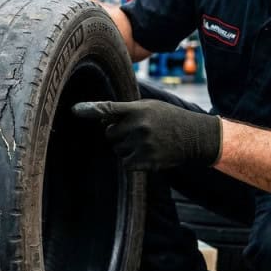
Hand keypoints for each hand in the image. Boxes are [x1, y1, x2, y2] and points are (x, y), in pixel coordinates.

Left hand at [72, 100, 221, 170]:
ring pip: (118, 150)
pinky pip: (126, 164)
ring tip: (145, 142)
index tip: (75, 110)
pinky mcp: (147, 161)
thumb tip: (103, 119)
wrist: (195, 136)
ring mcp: (143, 145)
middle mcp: (139, 127)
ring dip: (126, 149)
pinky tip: (146, 154)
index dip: (91, 109)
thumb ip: (128, 111)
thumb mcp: (150, 107)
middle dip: (118, 135)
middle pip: (110, 135)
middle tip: (134, 133)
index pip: (109, 109)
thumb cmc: (169, 119)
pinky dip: (132, 161)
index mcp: (139, 110)